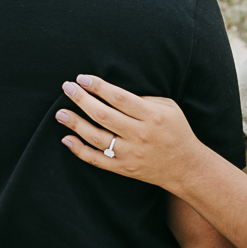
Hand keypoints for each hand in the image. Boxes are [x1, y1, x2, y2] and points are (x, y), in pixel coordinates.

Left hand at [55, 75, 210, 192]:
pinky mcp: (124, 169)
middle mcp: (140, 135)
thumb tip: (111, 92)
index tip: (82, 78)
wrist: (185, 167)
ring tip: (60, 112)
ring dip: (75, 124)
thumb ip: (143, 99)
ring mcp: (131, 154)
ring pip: (96, 137)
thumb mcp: (168, 108)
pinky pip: (97, 160)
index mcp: (152, 116)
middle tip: (67, 87)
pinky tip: (67, 138)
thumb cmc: (176, 131)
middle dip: (82, 99)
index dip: (98, 86)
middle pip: (103, 115)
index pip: (119, 97)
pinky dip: (80, 150)